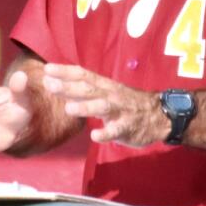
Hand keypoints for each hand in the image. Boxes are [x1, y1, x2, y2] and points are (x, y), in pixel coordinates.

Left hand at [42, 63, 166, 146]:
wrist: (159, 115)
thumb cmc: (126, 104)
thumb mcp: (107, 93)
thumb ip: (85, 90)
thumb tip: (57, 84)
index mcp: (105, 85)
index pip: (83, 74)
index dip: (65, 71)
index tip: (47, 68)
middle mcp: (111, 94)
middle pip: (89, 88)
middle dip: (68, 86)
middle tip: (49, 84)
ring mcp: (120, 111)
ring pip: (102, 106)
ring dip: (85, 106)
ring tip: (68, 108)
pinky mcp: (128, 127)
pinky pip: (116, 130)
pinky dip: (106, 133)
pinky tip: (95, 136)